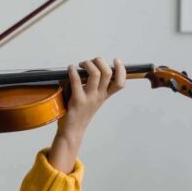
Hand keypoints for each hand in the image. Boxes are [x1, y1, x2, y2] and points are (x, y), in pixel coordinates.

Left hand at [49, 57, 125, 172]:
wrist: (72, 130)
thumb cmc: (80, 112)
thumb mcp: (93, 100)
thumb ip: (94, 86)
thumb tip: (89, 68)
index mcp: (104, 96)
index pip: (120, 83)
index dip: (122, 70)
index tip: (117, 61)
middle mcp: (99, 96)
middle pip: (107, 73)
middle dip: (100, 61)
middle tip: (90, 62)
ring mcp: (89, 98)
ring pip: (95, 74)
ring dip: (88, 64)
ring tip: (81, 64)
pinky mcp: (77, 100)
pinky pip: (77, 81)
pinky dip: (73, 71)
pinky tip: (70, 68)